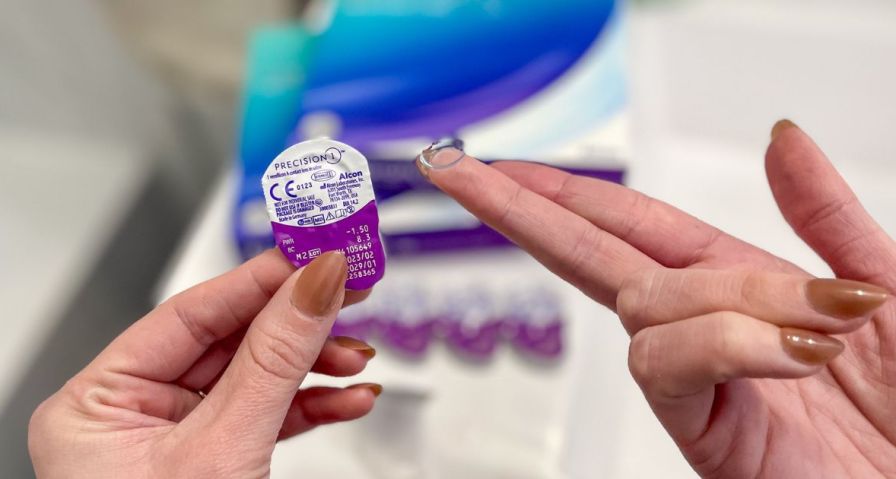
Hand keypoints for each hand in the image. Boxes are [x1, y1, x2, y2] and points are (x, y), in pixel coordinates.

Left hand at [29, 250, 380, 477]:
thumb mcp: (223, 448)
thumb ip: (273, 359)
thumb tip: (314, 284)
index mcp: (96, 403)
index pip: (189, 314)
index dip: (260, 278)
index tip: (315, 253)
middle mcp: (130, 416)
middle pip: (229, 342)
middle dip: (298, 326)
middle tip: (350, 294)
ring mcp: (174, 441)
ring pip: (255, 378)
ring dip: (314, 367)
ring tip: (360, 358)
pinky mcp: (214, 461)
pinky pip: (266, 417)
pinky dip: (312, 406)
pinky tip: (349, 396)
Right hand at [422, 121, 895, 476]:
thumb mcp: (889, 287)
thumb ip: (828, 215)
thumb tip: (780, 140)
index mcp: (740, 285)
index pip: (629, 223)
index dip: (565, 190)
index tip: (504, 166)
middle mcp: (705, 328)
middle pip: (591, 255)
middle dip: (521, 209)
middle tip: (459, 173)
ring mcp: (699, 382)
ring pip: (646, 305)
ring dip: (729, 297)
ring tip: (823, 324)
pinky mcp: (703, 434)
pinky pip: (668, 365)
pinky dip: (727, 342)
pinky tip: (789, 350)